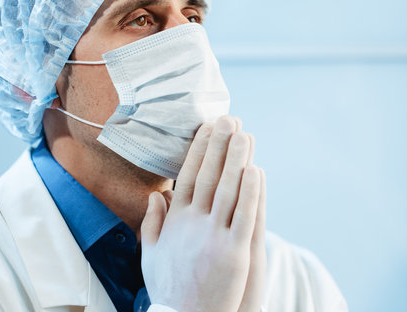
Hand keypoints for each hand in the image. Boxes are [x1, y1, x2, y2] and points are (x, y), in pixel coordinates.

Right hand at [141, 116, 265, 311]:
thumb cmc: (169, 287)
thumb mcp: (150, 254)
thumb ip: (153, 222)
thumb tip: (156, 195)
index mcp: (175, 220)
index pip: (187, 176)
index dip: (198, 150)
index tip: (206, 128)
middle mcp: (193, 223)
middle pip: (209, 176)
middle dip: (219, 145)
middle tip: (228, 119)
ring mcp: (214, 236)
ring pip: (229, 190)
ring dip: (237, 159)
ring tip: (244, 134)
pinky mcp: (234, 252)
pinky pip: (245, 215)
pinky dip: (251, 191)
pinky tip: (256, 169)